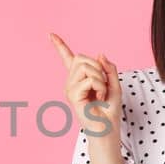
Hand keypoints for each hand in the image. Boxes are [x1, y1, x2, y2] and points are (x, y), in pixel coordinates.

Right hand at [48, 32, 122, 163]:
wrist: (108, 130)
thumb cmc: (110, 110)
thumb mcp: (114, 84)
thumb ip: (108, 68)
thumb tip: (100, 54)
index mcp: (79, 78)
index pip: (68, 59)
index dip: (59, 45)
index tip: (50, 33)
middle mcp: (71, 82)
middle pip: (81, 57)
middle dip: (98, 67)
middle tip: (103, 84)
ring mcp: (70, 89)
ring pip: (86, 67)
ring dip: (100, 78)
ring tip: (101, 92)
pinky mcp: (73, 96)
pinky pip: (89, 80)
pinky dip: (100, 86)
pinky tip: (99, 97)